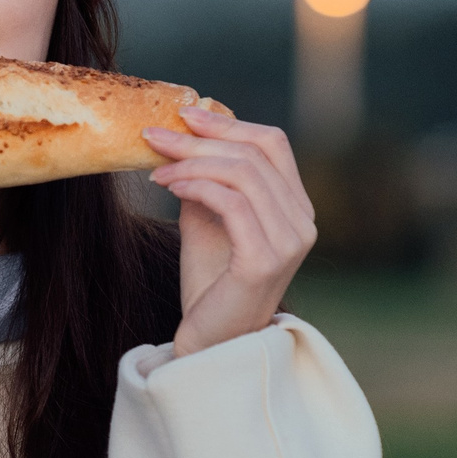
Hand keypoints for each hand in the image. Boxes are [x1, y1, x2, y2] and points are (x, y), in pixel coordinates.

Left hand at [143, 108, 316, 356]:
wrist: (209, 342)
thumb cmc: (209, 283)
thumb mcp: (207, 220)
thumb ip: (207, 181)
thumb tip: (184, 137)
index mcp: (295, 208)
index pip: (272, 144)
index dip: (228, 124)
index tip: (184, 114)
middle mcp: (302, 222)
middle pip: (253, 154)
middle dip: (198, 140)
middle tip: (154, 136)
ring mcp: (289, 242)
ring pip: (242, 174)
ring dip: (190, 162)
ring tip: (155, 168)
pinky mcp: (266, 260)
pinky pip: (231, 203)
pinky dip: (195, 186)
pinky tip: (167, 187)